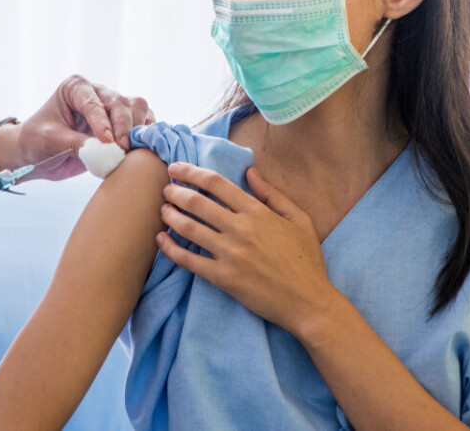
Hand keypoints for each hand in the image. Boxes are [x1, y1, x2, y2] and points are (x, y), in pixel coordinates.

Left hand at [0, 75, 154, 180]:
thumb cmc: (36, 141)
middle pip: (122, 102)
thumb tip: (104, 150)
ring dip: (138, 128)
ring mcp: (112, 108)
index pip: (94, 102)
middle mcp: (98, 93)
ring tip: (131, 149)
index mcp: (76, 88)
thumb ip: (76, 143)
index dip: (102, 122)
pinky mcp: (122, 125)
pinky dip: (144, 135)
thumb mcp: (50, 141)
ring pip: (138, 108)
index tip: (107, 142)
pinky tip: (140, 149)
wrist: (36, 155)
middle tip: (121, 148)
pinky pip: (143, 123)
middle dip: (124, 125)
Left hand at [156, 163, 333, 334]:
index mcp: (258, 212)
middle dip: (176, 192)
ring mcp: (230, 254)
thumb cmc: (306, 260)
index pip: (216, 184)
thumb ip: (272, 194)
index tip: (177, 168)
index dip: (192, 172)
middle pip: (197, 202)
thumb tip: (249, 171)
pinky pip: (189, 260)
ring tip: (162, 210)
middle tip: (165, 188)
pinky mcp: (223, 278)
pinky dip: (171, 248)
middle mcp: (241, 229)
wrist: (308, 301)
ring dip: (170, 216)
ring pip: (189, 228)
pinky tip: (161, 240)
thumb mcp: (299, 219)